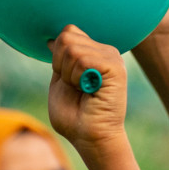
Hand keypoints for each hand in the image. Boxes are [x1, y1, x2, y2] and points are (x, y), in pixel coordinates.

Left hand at [46, 27, 128, 155]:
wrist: (88, 137)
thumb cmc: (74, 116)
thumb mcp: (60, 82)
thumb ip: (59, 59)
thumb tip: (53, 38)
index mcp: (93, 52)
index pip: (68, 31)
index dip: (58, 56)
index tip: (67, 79)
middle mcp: (105, 50)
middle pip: (67, 37)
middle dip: (61, 66)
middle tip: (75, 86)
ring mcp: (112, 57)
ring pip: (72, 50)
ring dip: (69, 76)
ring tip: (82, 90)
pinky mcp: (115, 68)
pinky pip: (83, 61)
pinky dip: (77, 79)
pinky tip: (88, 91)